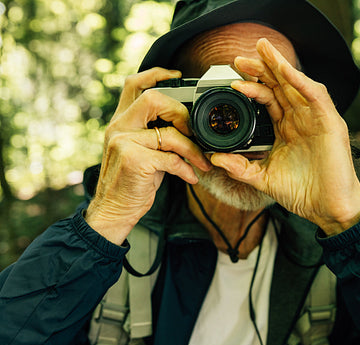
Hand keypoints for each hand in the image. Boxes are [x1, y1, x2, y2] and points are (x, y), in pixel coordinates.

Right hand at [85, 68, 211, 244]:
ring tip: (202, 162)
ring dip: (193, 149)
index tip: (177, 76)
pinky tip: (191, 177)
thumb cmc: (132, 181)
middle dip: (180, 113)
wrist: (114, 210)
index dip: (156, 74)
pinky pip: (172, 159)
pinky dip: (187, 169)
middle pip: (153, 99)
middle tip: (192, 132)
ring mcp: (123, 143)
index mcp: (120, 122)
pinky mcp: (134, 161)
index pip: (133, 84)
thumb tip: (188, 126)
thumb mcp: (141, 152)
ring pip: (169, 134)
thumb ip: (156, 135)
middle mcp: (118, 127)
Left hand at [210, 39, 359, 234]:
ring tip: (263, 50)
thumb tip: (215, 159)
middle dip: (261, 68)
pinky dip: (301, 82)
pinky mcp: (330, 123)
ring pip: (297, 84)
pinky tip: (286, 70)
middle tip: (240, 57)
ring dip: (280, 66)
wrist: (327, 209)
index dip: (251, 87)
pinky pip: (315, 97)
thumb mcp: (264, 179)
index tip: (232, 81)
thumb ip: (240, 168)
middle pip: (280, 86)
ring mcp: (316, 119)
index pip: (268, 99)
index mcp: (286, 128)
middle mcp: (301, 119)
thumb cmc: (302, 193)